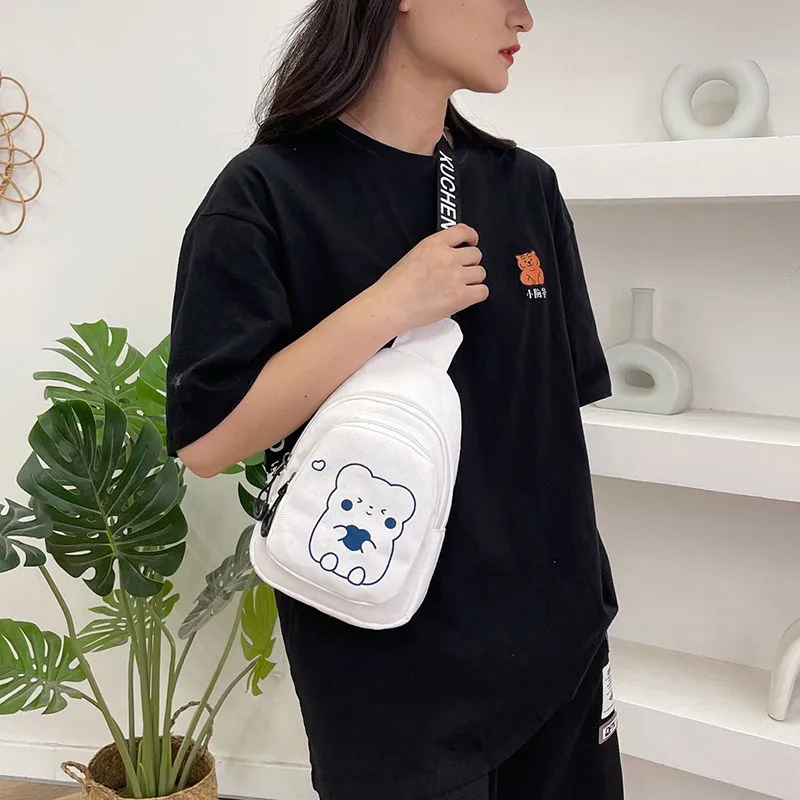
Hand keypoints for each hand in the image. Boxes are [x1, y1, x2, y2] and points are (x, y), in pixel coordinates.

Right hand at [371, 223, 487, 336]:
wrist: (390, 305)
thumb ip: (435, 252)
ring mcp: (455, 277)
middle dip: (470, 263)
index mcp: (434, 244)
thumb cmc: (395, 286)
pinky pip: (482, 291)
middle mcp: (447, 257)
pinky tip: (466, 296)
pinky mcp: (460, 297)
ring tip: (460, 286)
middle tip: (461, 272)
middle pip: (476, 254)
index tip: (472, 241)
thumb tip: (452, 257)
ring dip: (473, 280)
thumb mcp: (414, 255)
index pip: (463, 231)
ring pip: (481, 273)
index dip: (472, 237)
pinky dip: (477, 294)